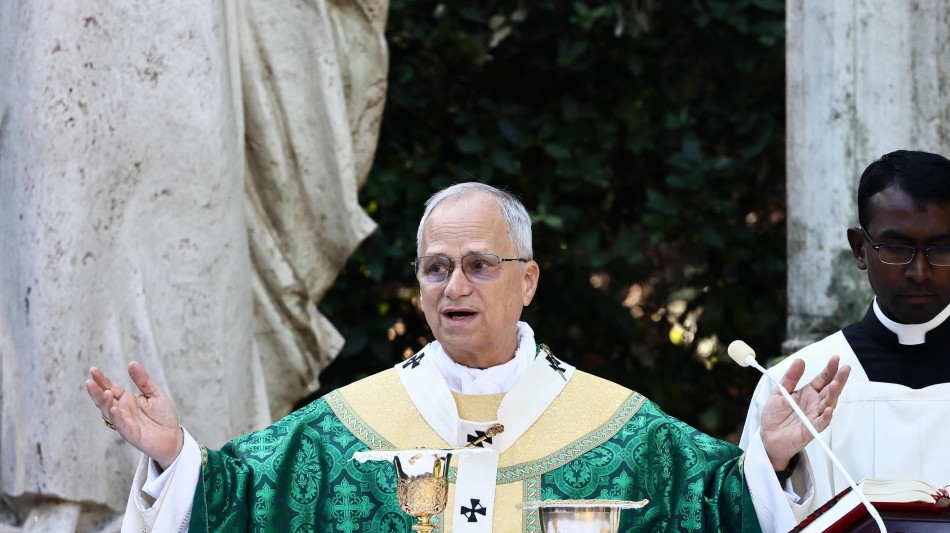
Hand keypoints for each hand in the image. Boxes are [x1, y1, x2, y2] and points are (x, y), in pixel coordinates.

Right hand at [86, 362, 183, 469]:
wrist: (173, 437)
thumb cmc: (163, 416)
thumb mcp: (155, 394)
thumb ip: (143, 380)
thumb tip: (132, 363)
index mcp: (127, 399)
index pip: (110, 387)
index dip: (102, 380)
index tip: (93, 370)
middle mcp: (122, 410)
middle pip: (104, 400)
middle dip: (96, 391)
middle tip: (89, 381)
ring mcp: (124, 422)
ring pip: (109, 413)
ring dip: (106, 403)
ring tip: (105, 392)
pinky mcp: (130, 434)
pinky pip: (121, 425)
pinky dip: (117, 418)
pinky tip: (114, 409)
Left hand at [759, 356, 849, 470]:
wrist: (768, 436)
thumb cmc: (774, 415)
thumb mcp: (780, 392)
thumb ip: (790, 378)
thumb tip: (800, 360)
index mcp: (808, 393)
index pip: (822, 379)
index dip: (829, 369)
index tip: (836, 358)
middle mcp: (814, 404)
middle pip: (830, 390)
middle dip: (839, 379)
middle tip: (845, 368)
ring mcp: (815, 416)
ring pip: (828, 405)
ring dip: (833, 395)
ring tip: (835, 384)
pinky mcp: (811, 430)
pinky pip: (820, 423)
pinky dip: (825, 417)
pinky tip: (828, 409)